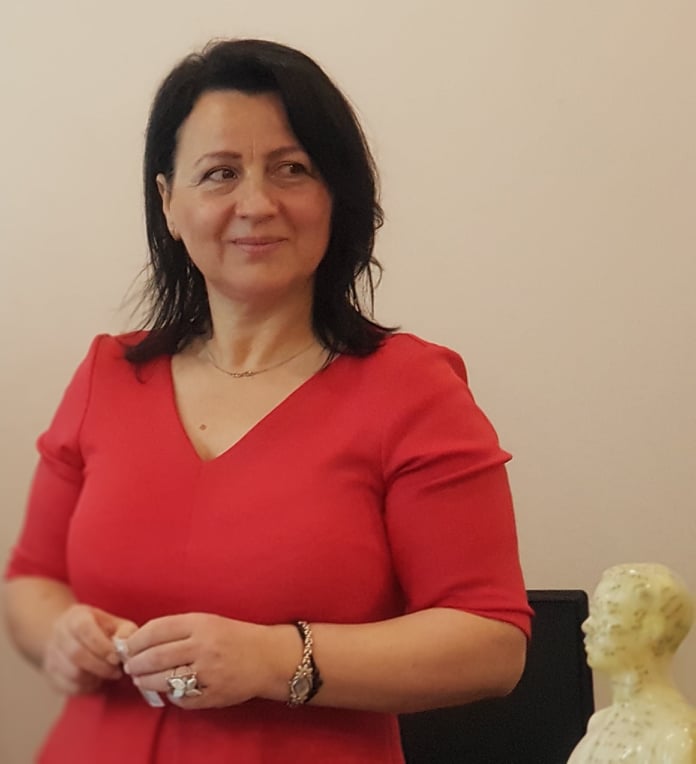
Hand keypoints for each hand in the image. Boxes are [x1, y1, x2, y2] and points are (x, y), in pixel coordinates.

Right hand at [43, 604, 137, 694]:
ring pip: (71, 673)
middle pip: (76, 654)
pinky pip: (68, 687)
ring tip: (108, 675)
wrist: (71, 635)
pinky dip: (86, 688)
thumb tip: (129, 646)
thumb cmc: (100, 630)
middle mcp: (60, 634)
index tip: (117, 658)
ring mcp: (53, 655)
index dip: (101, 646)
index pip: (84, 629)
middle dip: (100, 666)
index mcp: (76, 617)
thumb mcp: (116, 624)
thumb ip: (126, 632)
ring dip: (94, 678)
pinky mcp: (51, 674)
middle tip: (117, 672)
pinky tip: (96, 681)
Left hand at [123, 614, 292, 708]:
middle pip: (156, 657)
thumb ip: (179, 629)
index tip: (127, 647)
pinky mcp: (213, 695)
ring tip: (140, 680)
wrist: (268, 657)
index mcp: (201, 623)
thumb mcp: (209, 622)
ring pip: (164, 680)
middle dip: (135, 664)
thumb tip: (141, 641)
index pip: (157, 630)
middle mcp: (204, 646)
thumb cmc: (235, 636)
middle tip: (128, 667)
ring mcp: (208, 673)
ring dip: (146, 682)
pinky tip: (167, 690)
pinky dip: (170, 696)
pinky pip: (181, 699)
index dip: (136, 640)